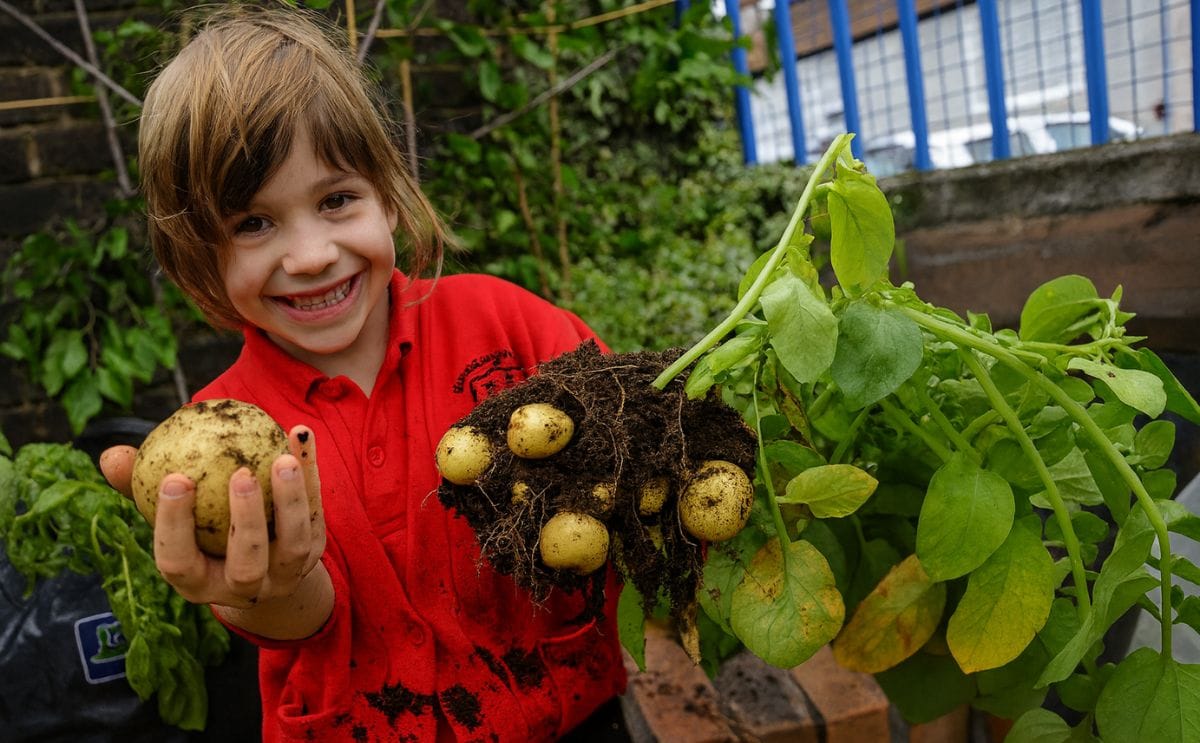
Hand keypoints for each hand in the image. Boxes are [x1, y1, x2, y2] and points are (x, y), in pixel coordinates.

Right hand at [100, 427, 329, 635]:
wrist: (261, 559)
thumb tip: (111, 455)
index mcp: (196, 581)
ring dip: (291, 500)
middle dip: (245, 521)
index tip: (176, 477)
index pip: (179, 562)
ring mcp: (284, 575)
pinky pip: (317, 515)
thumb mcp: (172, 512)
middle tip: (241, 473)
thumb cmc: (200, 527)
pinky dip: (313, 476)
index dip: (174, 524)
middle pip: (246, 563)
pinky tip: (300, 435)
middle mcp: (242, 587)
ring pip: (293, 546)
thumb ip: (143, 487)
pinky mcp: (314, 554)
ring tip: (283, 458)